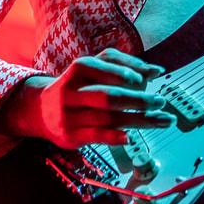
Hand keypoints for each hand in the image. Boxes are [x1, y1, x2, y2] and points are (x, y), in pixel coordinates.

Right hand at [0, 48, 174, 148]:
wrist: (40, 111)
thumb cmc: (78, 87)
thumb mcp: (94, 70)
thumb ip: (124, 66)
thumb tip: (156, 70)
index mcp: (79, 70)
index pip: (101, 66)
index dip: (123, 71)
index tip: (145, 78)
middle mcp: (71, 91)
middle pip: (108, 95)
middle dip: (138, 99)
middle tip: (160, 101)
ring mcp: (70, 115)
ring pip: (108, 118)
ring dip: (139, 120)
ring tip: (163, 120)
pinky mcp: (71, 135)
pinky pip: (96, 136)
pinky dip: (115, 137)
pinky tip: (131, 137)